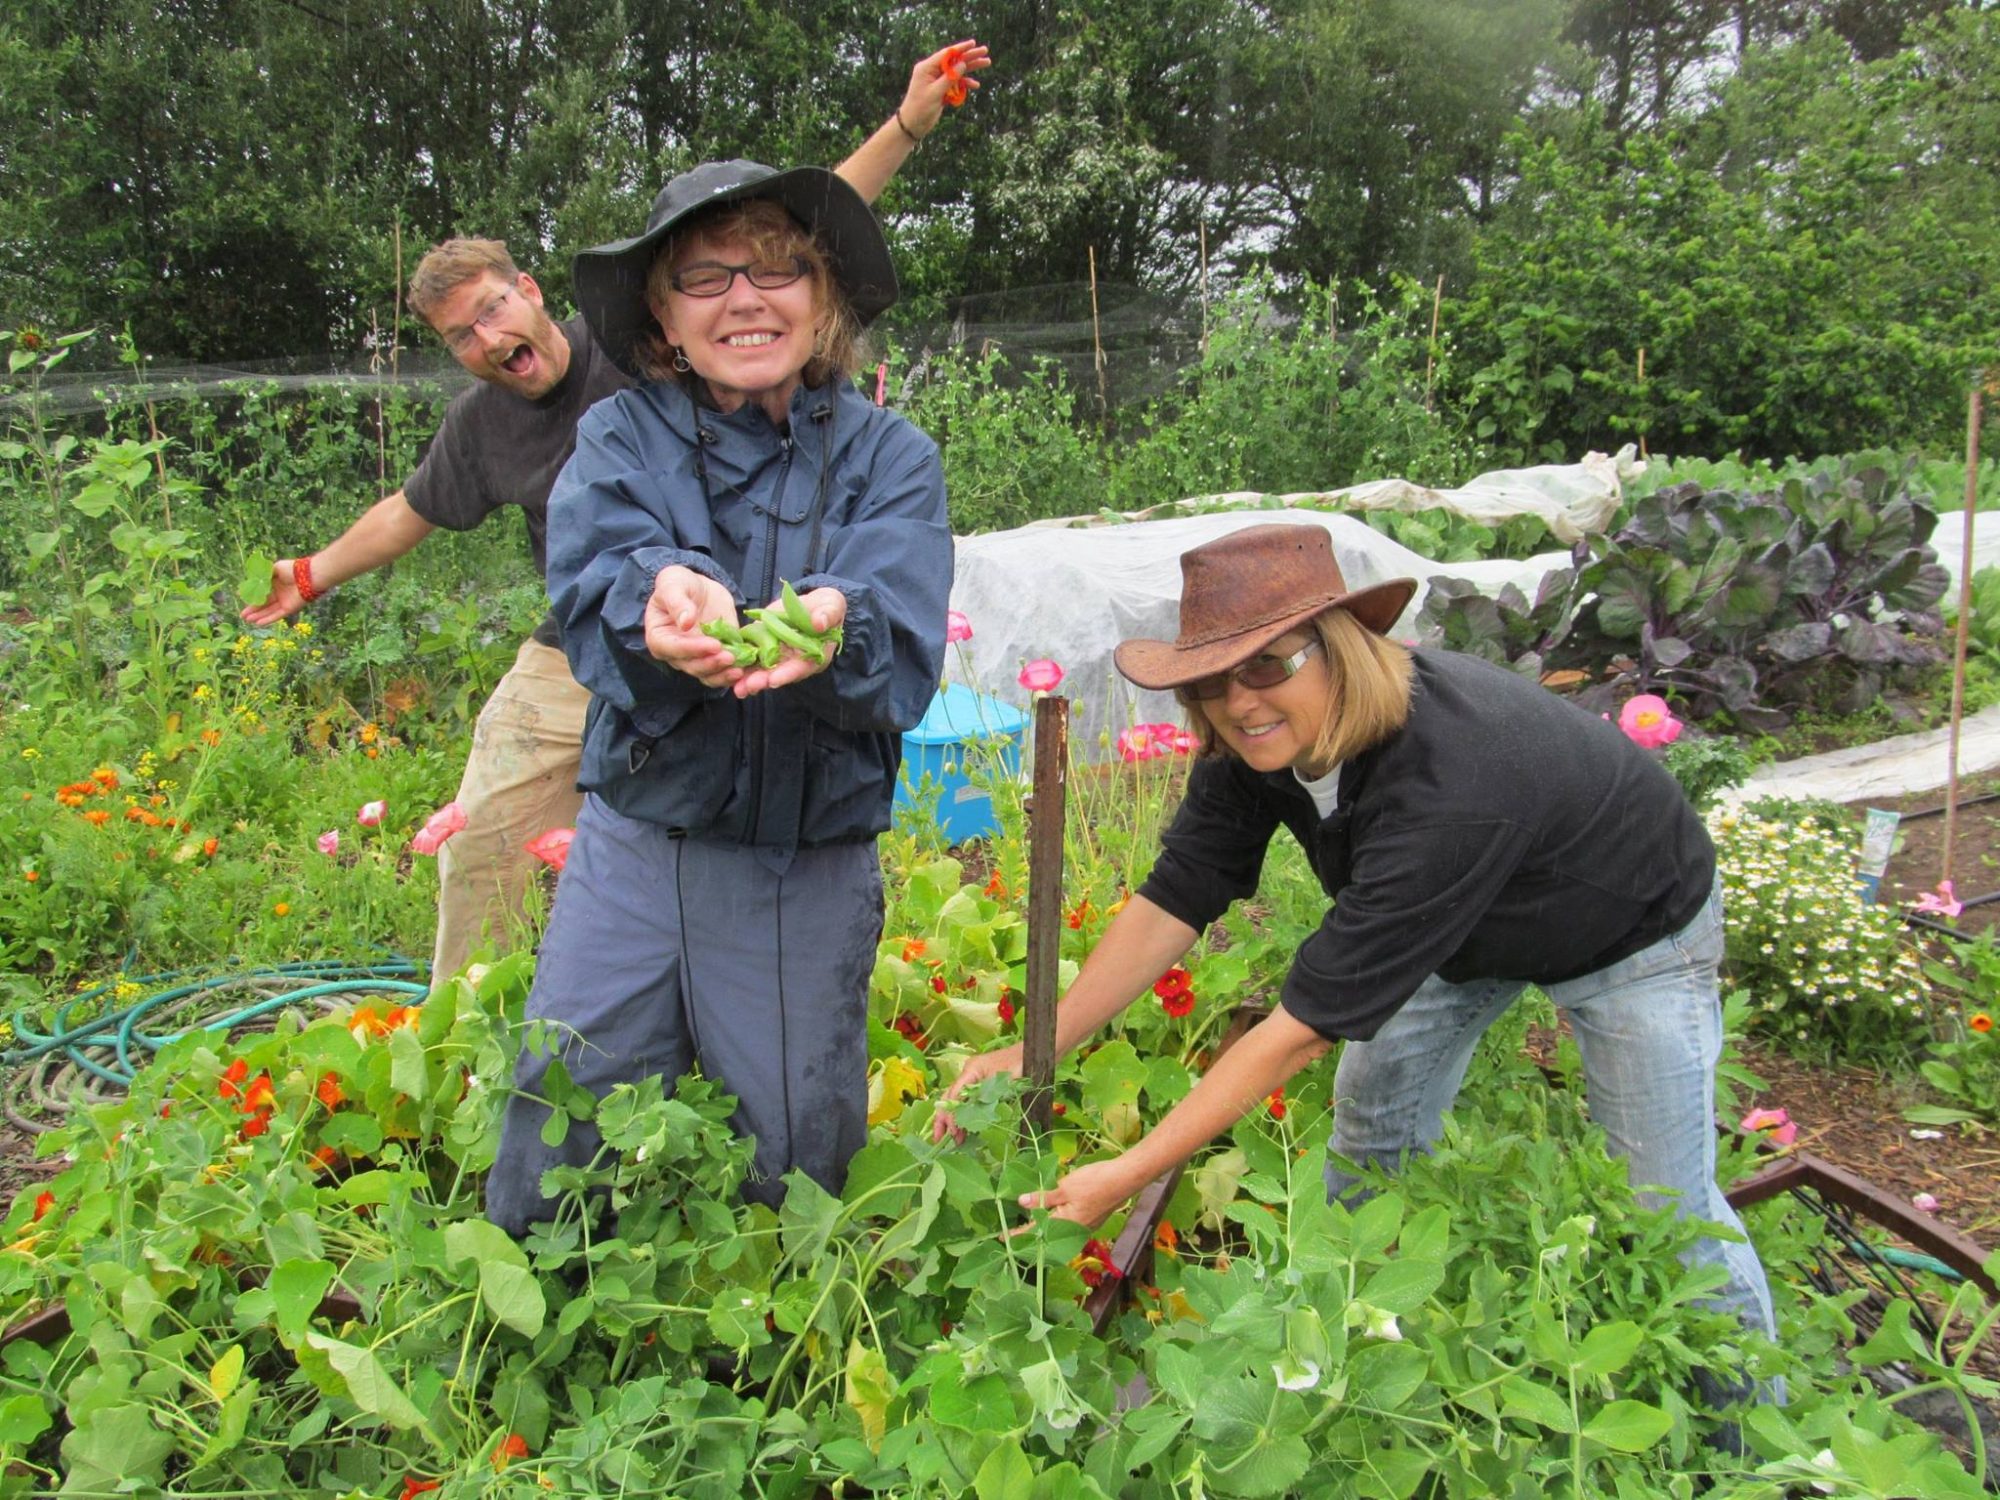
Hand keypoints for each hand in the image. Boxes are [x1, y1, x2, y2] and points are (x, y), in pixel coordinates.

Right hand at [241, 559, 303, 624]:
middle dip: (252, 609)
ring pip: (268, 611)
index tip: (241, 597)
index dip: (252, 595)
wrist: (308, 576)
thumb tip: (254, 579)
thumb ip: (266, 574)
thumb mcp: (276, 568)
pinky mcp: (290, 609)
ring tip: (246, 619)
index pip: (262, 591)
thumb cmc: (293, 569)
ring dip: (258, 616)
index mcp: (276, 582)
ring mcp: (284, 602)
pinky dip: (268, 619)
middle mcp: (280, 593)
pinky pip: (277, 615)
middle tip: (242, 615)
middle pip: (264, 603)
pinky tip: (258, 623)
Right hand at [645, 566, 742, 686]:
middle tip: (730, 657)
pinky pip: (723, 672)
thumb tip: (685, 622)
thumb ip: (677, 602)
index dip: (692, 648)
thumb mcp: (673, 584)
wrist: (699, 589)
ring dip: (723, 674)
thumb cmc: (678, 584)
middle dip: (711, 663)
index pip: (673, 648)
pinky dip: (733, 673)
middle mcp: (676, 654)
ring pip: (708, 674)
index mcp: (659, 638)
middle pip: (692, 666)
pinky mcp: (716, 657)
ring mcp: (697, 658)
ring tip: (739, 669)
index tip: (713, 644)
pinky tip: (746, 670)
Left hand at [730, 587, 846, 698]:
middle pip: (779, 674)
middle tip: (748, 687)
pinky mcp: (765, 648)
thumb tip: (820, 622)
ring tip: (737, 687)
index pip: (801, 667)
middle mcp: (796, 661)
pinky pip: (752, 658)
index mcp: (815, 655)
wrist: (813, 605)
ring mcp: (779, 657)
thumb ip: (828, 614)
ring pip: (763, 671)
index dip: (788, 674)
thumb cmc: (827, 606)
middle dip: (764, 681)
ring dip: (749, 680)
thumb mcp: (832, 606)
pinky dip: (741, 665)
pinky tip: (726, 671)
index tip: (774, 680)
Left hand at [899, 39, 990, 136]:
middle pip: (954, 60)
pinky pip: (956, 83)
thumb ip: (949, 78)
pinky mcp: (942, 89)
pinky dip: (965, 84)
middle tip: (985, 51)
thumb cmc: (920, 108)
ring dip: (971, 68)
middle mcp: (932, 71)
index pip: (946, 54)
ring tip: (986, 62)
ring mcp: (937, 80)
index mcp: (927, 68)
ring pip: (957, 71)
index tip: (973, 43)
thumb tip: (962, 64)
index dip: (961, 48)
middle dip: (970, 56)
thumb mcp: (935, 93)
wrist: (913, 125)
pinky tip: (975, 84)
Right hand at [930, 1040, 1023, 1142]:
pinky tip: (965, 1130)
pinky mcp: (981, 1086)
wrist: (1031, 1053)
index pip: (954, 1095)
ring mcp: (974, 1080)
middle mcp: (968, 1074)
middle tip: (940, 1140)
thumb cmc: (1018, 1064)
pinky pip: (968, 1102)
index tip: (954, 1132)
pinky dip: (965, 1116)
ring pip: (957, 1102)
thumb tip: (965, 1115)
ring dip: (954, 1120)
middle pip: (949, 1098)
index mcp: (970, 1070)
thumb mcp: (1001, 1082)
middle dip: (943, 1119)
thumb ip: (982, 1097)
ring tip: (955, 1140)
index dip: (951, 1115)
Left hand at [1017, 1156, 1144, 1231]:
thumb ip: (1043, 1197)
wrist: (1123, 1180)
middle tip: (1013, 1232)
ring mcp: (1084, 1226)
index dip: (1018, 1234)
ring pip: (1058, 1229)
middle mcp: (1073, 1230)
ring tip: (1029, 1223)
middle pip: (1047, 1235)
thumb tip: (1021, 1202)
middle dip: (1030, 1233)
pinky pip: (1069, 1225)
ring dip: (1044, 1227)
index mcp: (1064, 1223)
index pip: (1035, 1231)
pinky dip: (1057, 1221)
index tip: (1003, 1237)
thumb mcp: (1064, 1187)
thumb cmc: (1094, 1182)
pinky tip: (1051, 1213)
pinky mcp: (1091, 1220)